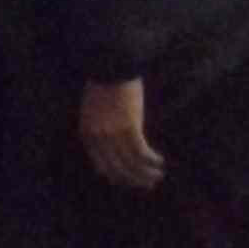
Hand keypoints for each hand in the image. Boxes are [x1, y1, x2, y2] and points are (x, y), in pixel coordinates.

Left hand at [80, 77, 164, 191]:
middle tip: (149, 184)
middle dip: (134, 180)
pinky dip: (152, 160)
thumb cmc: (105, 81)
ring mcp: (114, 135)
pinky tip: (160, 161)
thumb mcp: (96, 108)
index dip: (119, 178)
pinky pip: (142, 153)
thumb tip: (116, 141)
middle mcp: (99, 139)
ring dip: (146, 173)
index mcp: (88, 135)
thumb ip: (101, 126)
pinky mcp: (129, 128)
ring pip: (132, 165)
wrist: (111, 63)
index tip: (131, 180)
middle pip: (118, 171)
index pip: (103, 168)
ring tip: (158, 175)